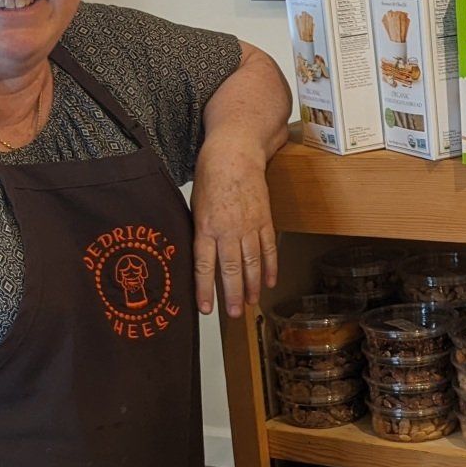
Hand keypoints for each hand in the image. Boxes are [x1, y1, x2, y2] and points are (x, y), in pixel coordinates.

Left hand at [192, 134, 278, 317]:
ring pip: (251, 262)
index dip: (205, 289)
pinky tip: (270, 282)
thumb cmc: (211, 176)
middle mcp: (228, 230)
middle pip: (231, 269)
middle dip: (233, 295)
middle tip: (235, 314)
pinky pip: (268, 248)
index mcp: (205, 227)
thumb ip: (199, 232)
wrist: (235, 152)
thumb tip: (200, 258)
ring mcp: (249, 226)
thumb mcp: (196, 205)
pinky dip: (270, 266)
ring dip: (253, 285)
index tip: (206, 309)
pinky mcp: (264, 220)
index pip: (204, 266)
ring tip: (252, 303)